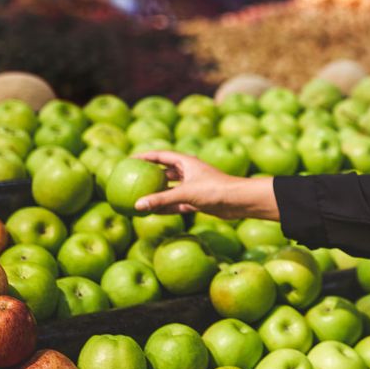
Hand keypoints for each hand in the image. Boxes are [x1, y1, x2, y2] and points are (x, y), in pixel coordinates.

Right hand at [132, 151, 277, 220]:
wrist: (239, 201)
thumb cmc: (215, 190)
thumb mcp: (186, 193)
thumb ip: (162, 199)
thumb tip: (137, 205)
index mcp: (187, 162)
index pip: (161, 156)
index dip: (145, 157)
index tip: (129, 160)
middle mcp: (190, 173)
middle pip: (165, 172)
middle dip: (150, 176)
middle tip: (132, 180)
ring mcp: (194, 187)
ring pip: (171, 189)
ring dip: (158, 193)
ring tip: (139, 198)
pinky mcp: (198, 200)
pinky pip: (178, 203)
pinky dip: (167, 207)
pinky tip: (153, 212)